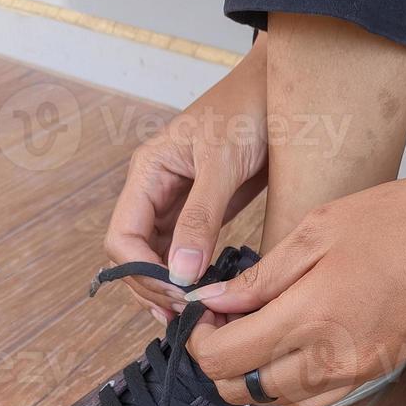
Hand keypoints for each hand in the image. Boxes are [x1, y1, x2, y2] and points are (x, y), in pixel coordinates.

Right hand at [105, 35, 267, 322]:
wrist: (283, 92)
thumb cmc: (250, 111)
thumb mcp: (223, 162)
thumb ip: (201, 217)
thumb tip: (181, 272)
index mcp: (148, 173)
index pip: (122, 237)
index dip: (142, 272)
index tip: (178, 294)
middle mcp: (155, 191)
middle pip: (134, 255)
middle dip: (154, 287)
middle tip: (187, 313)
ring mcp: (177, 204)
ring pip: (157, 258)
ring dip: (169, 287)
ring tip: (193, 314)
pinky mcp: (202, 213)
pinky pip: (184, 253)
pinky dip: (190, 277)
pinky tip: (205, 296)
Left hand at [186, 151, 405, 405]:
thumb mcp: (320, 230)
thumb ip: (261, 277)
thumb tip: (212, 302)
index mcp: (310, 319)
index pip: (223, 357)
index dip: (197, 338)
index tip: (199, 309)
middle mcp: (330, 361)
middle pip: (243, 389)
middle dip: (218, 358)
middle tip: (222, 316)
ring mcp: (357, 374)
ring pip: (277, 401)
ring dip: (251, 374)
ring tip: (253, 327)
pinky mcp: (376, 374)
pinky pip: (314, 399)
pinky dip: (287, 383)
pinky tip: (289, 346)